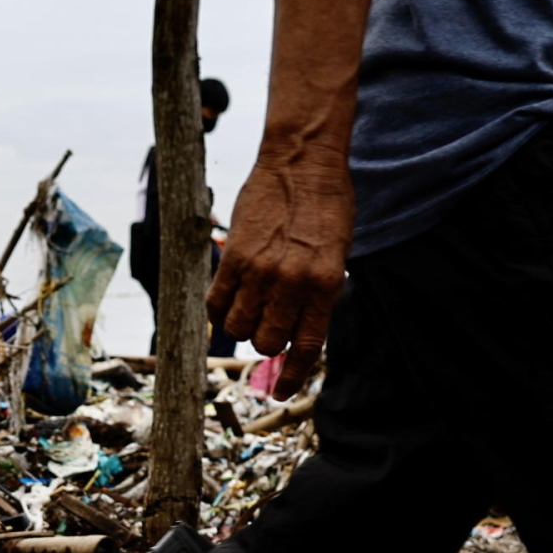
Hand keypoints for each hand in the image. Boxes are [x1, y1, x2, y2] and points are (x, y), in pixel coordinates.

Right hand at [207, 146, 353, 395]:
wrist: (303, 161)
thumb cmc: (327, 205)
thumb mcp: (337, 254)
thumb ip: (318, 294)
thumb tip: (295, 331)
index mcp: (325, 285)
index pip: (305, 347)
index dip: (291, 376)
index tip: (280, 391)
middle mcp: (292, 283)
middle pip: (266, 342)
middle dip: (266, 342)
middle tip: (268, 325)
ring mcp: (260, 271)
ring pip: (238, 328)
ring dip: (241, 327)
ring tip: (248, 310)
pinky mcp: (234, 257)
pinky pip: (216, 303)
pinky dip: (218, 312)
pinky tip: (226, 304)